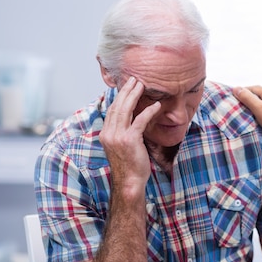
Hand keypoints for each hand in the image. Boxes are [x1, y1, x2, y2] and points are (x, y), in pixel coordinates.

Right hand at [100, 77, 160, 193]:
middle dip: (126, 91)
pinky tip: (156, 105)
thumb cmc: (129, 165)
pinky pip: (139, 121)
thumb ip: (123, 132)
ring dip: (134, 95)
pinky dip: (148, 111)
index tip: (127, 86)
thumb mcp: (121, 146)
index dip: (120, 96)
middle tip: (134, 79)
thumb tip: (132, 119)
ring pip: (125, 110)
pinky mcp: (129, 140)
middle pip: (117, 106)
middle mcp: (108, 133)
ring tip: (142, 85)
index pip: (112, 110)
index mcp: (105, 134)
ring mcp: (117, 136)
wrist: (129, 182)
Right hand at [233, 85, 261, 153]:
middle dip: (250, 97)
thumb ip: (247, 98)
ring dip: (259, 103)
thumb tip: (236, 88)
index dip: (243, 91)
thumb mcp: (258, 109)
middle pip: (260, 93)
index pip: (253, 88)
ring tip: (251, 110)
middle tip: (240, 103)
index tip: (234, 96)